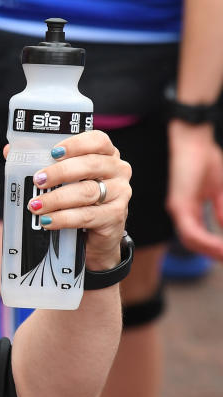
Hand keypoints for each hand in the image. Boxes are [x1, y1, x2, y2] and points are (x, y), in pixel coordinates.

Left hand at [6, 130, 131, 269]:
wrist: (94, 238)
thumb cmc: (76, 201)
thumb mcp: (61, 181)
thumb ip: (40, 163)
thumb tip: (9, 151)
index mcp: (106, 154)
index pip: (97, 140)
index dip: (75, 144)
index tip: (53, 153)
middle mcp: (118, 170)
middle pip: (90, 165)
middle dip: (60, 172)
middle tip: (37, 180)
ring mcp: (120, 193)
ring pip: (87, 192)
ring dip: (56, 199)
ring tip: (35, 205)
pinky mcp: (115, 216)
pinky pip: (87, 215)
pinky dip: (63, 218)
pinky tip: (47, 220)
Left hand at [167, 120, 222, 259]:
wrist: (194, 142)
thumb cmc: (206, 161)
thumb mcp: (219, 190)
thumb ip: (221, 209)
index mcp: (190, 211)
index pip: (200, 236)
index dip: (213, 248)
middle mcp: (182, 213)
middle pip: (194, 243)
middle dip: (213, 253)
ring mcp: (178, 210)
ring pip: (191, 240)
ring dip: (211, 250)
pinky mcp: (178, 204)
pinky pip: (190, 230)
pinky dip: (206, 240)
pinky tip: (220, 246)